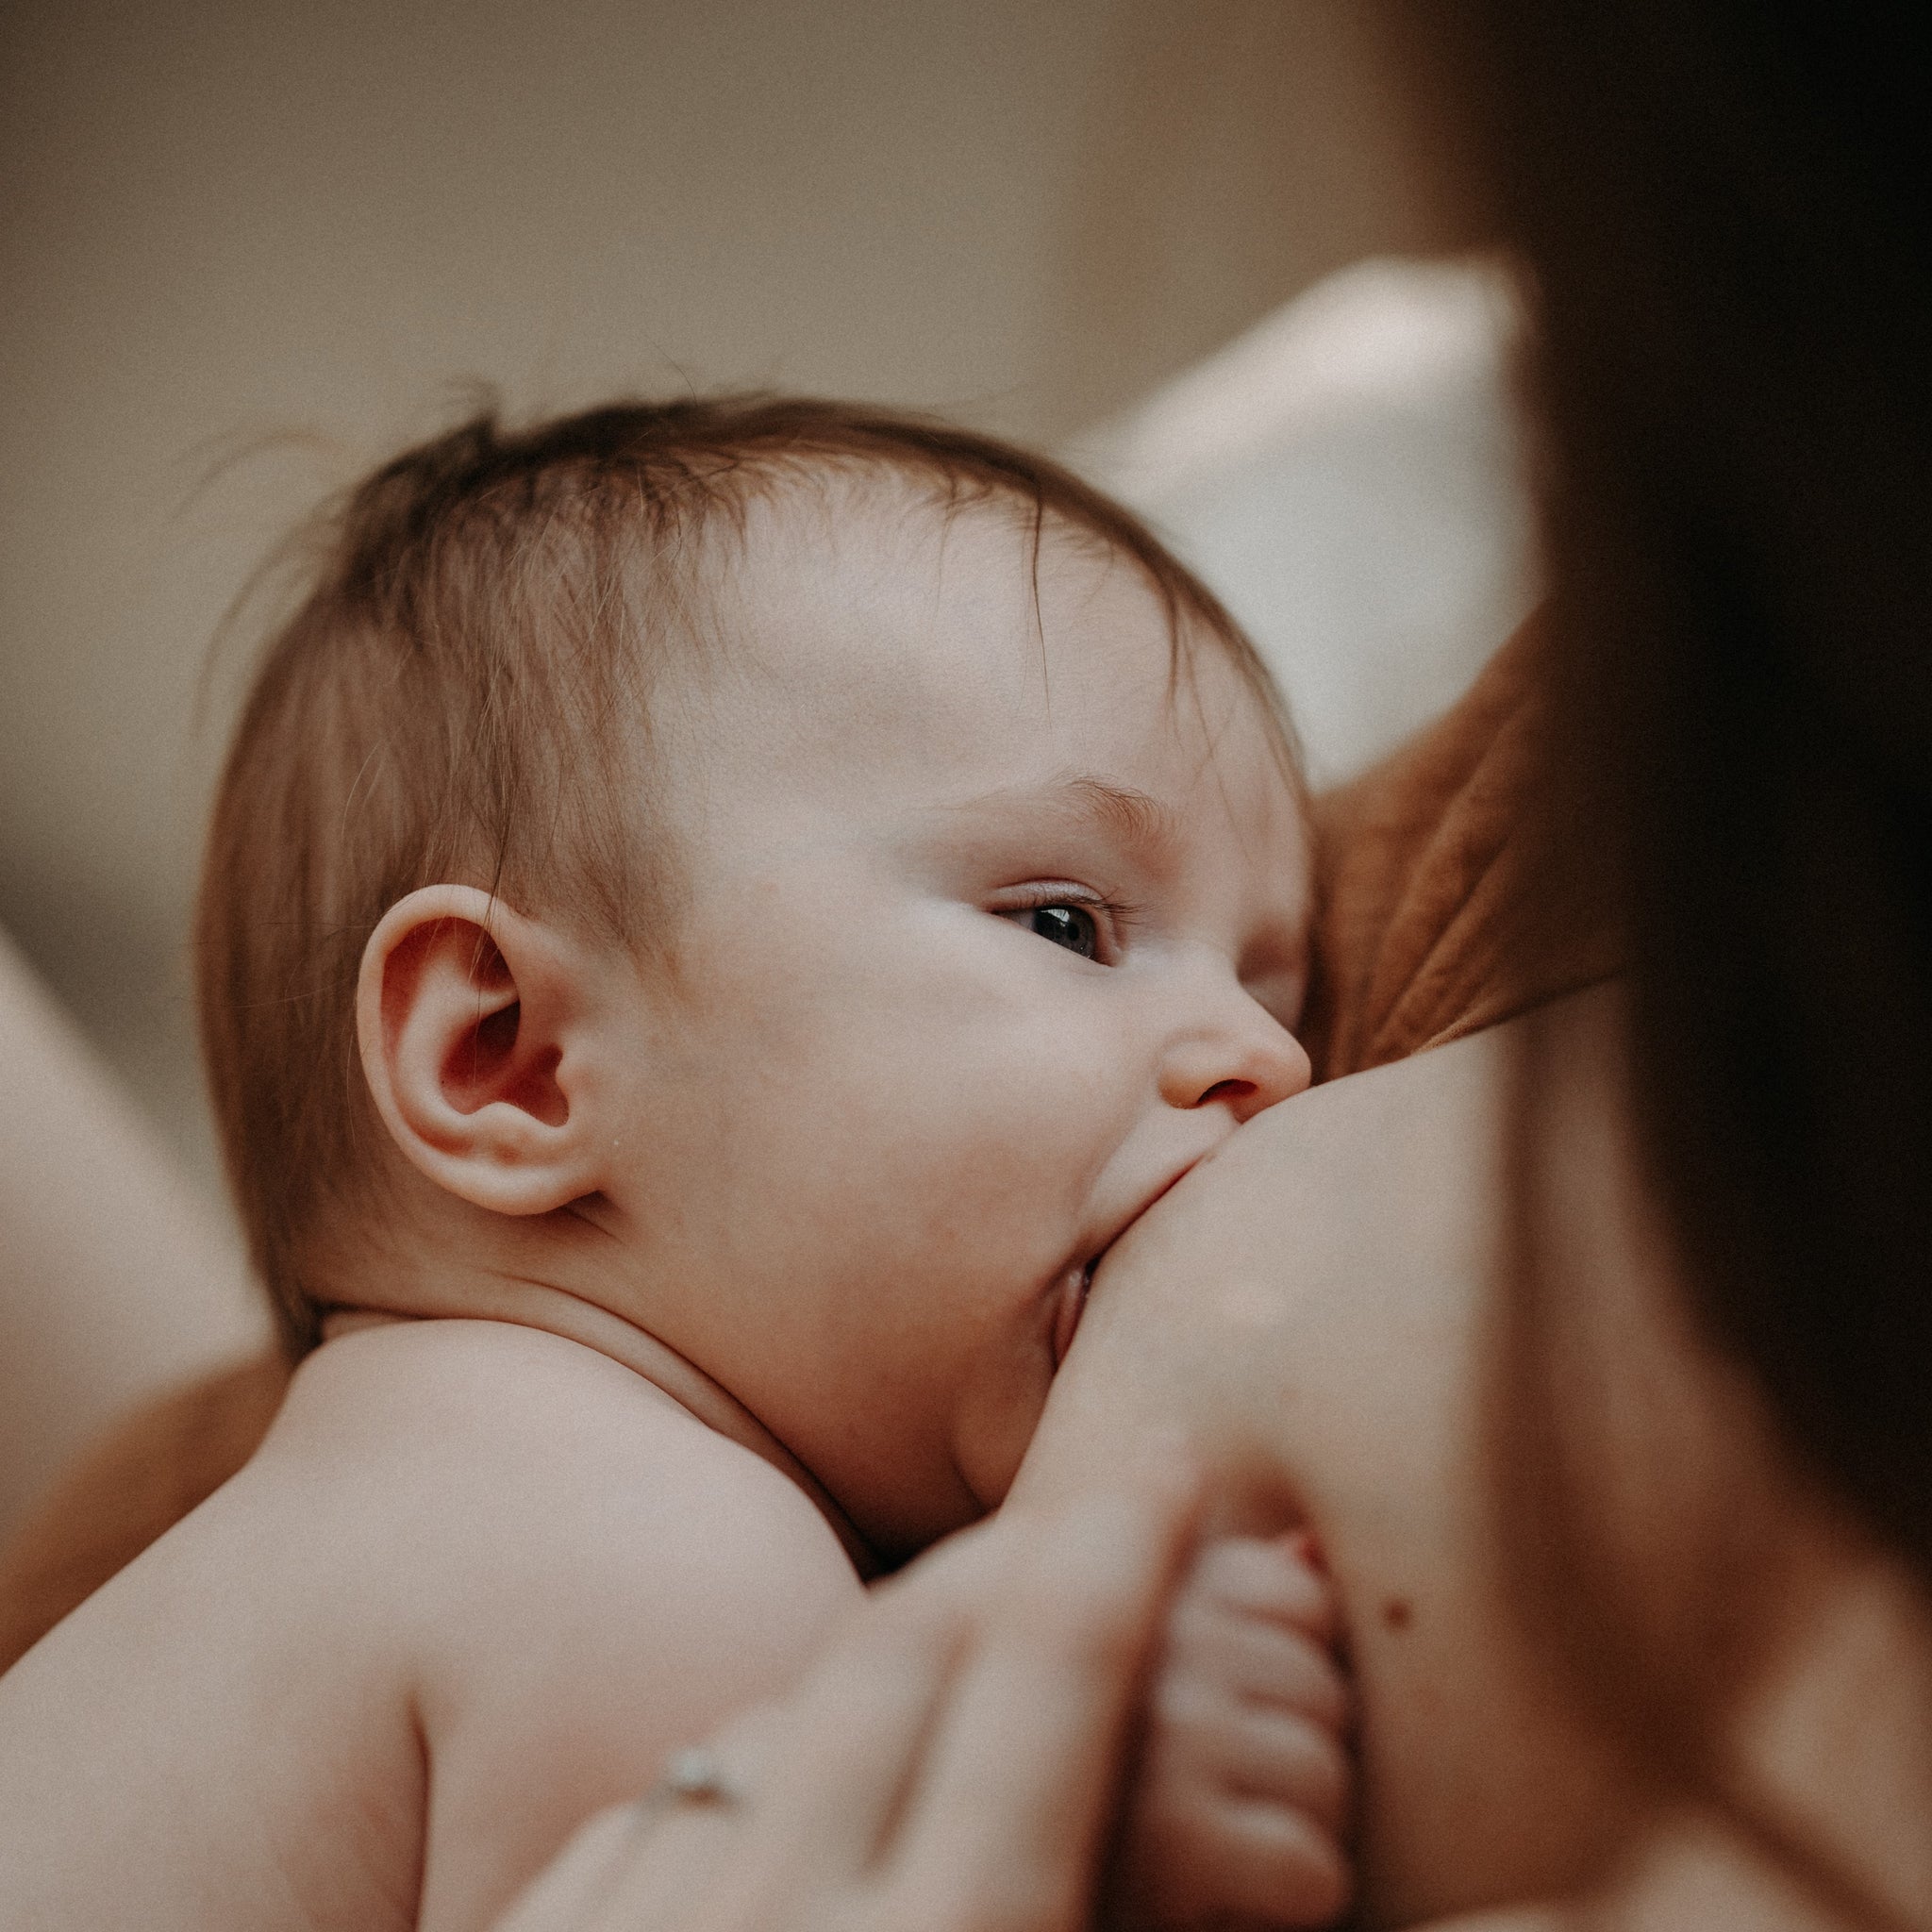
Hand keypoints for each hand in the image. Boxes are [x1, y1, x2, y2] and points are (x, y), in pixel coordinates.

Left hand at [491, 1477, 1197, 1931]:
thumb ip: (1100, 1887)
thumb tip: (1139, 1784)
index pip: (1050, 1687)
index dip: (1120, 1556)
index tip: (1167, 1464)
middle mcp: (790, 1923)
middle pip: (909, 1654)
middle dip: (1010, 1555)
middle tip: (1079, 1503)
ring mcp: (643, 1931)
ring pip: (775, 1719)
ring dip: (875, 1663)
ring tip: (940, 1634)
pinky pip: (649, 1806)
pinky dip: (739, 1771)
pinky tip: (777, 1778)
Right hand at [1105, 1533, 1351, 1929]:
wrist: (1018, 1888)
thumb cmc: (1097, 1787)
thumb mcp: (1138, 1673)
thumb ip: (1221, 1604)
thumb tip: (1310, 1546)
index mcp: (1132, 1584)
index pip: (1301, 1598)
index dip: (1294, 1674)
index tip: (1235, 1722)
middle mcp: (1138, 1639)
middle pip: (1323, 1687)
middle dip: (1303, 1753)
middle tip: (1229, 1797)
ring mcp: (1156, 1733)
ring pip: (1324, 1775)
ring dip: (1305, 1830)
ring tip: (1227, 1845)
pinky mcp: (1174, 1842)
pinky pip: (1311, 1867)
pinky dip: (1298, 1898)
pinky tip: (1227, 1896)